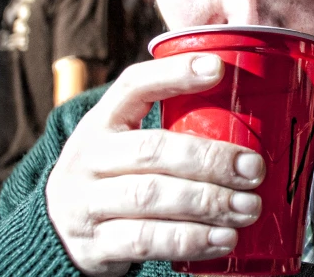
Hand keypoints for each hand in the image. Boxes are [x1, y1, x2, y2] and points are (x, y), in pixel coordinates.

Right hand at [46, 54, 265, 275]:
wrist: (58, 233)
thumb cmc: (115, 176)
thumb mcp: (125, 143)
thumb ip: (171, 130)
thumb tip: (255, 113)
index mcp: (102, 122)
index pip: (133, 86)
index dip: (174, 73)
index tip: (219, 69)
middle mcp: (88, 157)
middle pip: (152, 150)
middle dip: (210, 159)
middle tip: (254, 169)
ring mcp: (86, 202)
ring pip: (151, 197)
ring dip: (208, 203)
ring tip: (248, 208)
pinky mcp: (96, 245)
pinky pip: (148, 241)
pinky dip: (191, 240)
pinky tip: (224, 239)